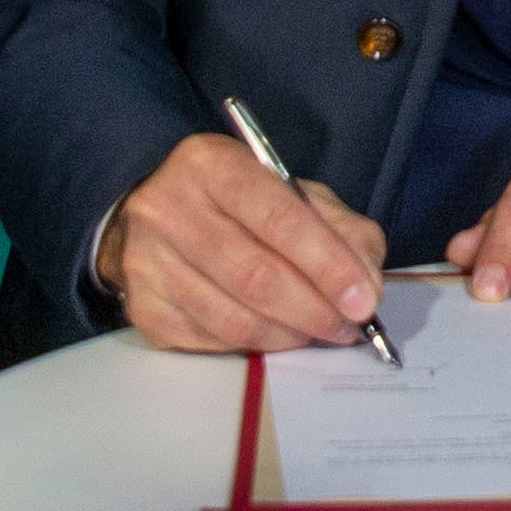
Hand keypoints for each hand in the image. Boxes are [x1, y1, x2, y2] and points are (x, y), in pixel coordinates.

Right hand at [101, 134, 389, 353]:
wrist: (155, 215)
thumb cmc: (236, 203)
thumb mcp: (291, 192)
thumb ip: (339, 229)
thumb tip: (367, 286)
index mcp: (211, 165)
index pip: (278, 218)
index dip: (328, 264)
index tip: (364, 299)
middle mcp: (168, 209)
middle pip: (255, 276)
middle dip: (315, 309)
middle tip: (349, 325)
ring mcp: (148, 262)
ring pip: (234, 318)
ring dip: (291, 334)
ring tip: (320, 332)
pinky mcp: (143, 308)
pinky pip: (213, 341)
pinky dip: (257, 345)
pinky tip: (278, 334)